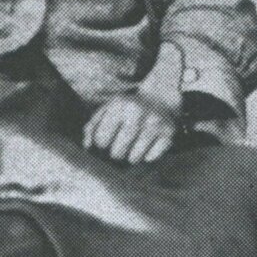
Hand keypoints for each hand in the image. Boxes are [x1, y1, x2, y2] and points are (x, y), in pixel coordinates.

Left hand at [83, 44, 184, 163]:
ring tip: (132, 148)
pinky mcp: (169, 133)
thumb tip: (87, 147)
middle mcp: (137, 112)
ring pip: (134, 159)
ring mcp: (155, 123)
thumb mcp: (107, 110)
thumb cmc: (127, 109)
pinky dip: (146, 158)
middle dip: (115, 155)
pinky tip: (146, 147)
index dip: (100, 147)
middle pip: (117, 153)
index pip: (101, 141)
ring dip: (130, 158)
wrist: (160, 98)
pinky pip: (151, 159)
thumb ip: (92, 127)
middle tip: (119, 150)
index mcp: (118, 105)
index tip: (105, 144)